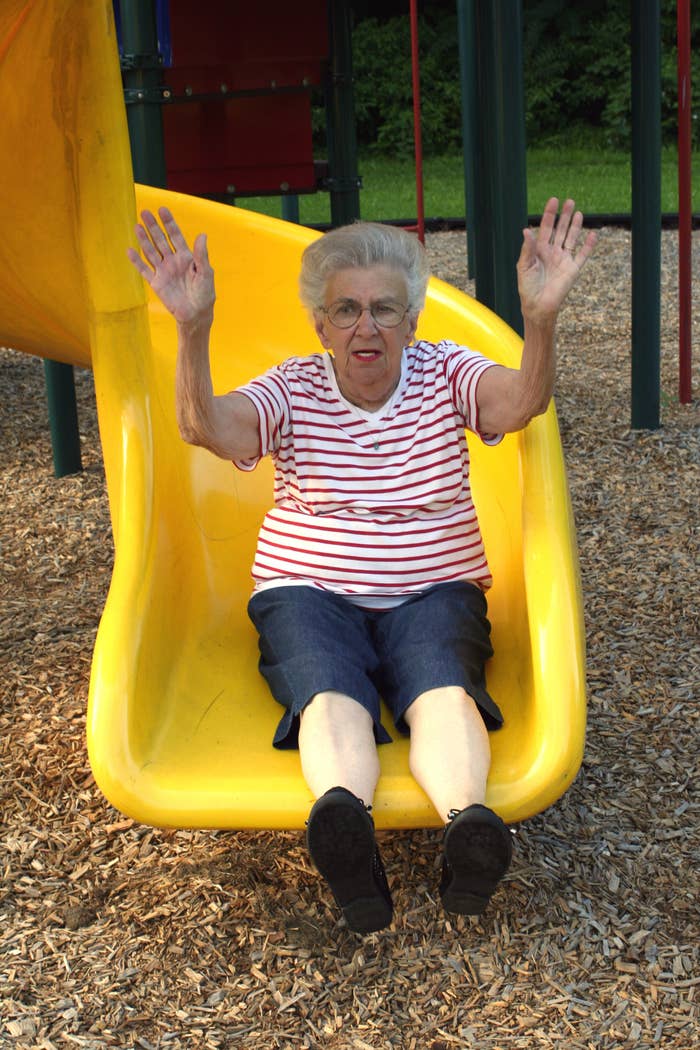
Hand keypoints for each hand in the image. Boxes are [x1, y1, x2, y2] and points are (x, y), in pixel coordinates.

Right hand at [127, 207, 214, 325]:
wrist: (196, 315)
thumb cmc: (204, 295)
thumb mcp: (206, 273)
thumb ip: (201, 255)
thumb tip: (202, 235)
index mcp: (186, 257)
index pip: (176, 236)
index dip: (169, 223)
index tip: (162, 209)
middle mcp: (173, 261)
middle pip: (161, 240)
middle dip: (153, 226)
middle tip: (145, 212)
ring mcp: (163, 271)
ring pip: (151, 251)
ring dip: (144, 239)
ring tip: (137, 226)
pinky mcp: (156, 283)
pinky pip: (144, 270)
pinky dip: (137, 261)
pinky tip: (130, 250)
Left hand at [517, 197, 596, 324]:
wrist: (539, 306)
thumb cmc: (527, 288)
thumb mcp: (524, 266)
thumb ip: (527, 249)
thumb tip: (526, 230)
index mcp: (539, 250)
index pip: (545, 228)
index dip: (549, 215)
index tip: (553, 201)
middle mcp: (552, 253)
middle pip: (560, 230)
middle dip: (564, 216)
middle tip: (569, 201)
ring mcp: (563, 260)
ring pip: (571, 238)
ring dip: (575, 226)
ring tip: (578, 212)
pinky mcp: (573, 269)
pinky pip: (583, 255)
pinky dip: (589, 245)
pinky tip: (593, 234)